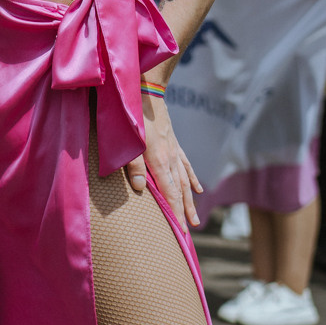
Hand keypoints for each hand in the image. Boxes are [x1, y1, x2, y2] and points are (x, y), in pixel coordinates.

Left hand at [126, 95, 202, 228]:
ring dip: (190, 200)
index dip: (175, 213)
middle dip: (185, 211)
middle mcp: (171, 159)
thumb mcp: (129, 143)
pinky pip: (186, 165)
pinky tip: (197, 189)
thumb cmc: (133, 119)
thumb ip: (133, 166)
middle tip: (190, 231)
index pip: (170, 193)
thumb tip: (140, 190)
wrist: (147, 93)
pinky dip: (191, 178)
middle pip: (181, 190)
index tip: (181, 231)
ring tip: (195, 218)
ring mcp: (175, 151)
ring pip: (185, 180)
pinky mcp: (174, 143)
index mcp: (160, 161)